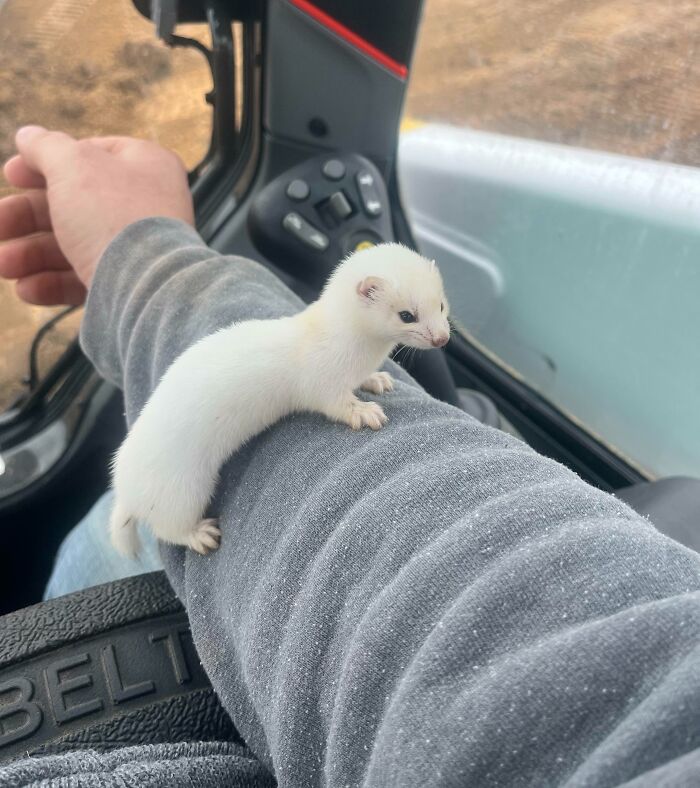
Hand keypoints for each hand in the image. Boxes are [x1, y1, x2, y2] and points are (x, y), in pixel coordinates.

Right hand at [0, 126, 193, 304]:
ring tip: (3, 266)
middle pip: (73, 204)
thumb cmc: (114, 216)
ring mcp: (139, 249)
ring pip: (75, 246)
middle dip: (26, 218)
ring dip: (31, 255)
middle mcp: (147, 205)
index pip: (90, 155)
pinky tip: (26, 289)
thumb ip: (46, 147)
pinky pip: (87, 279)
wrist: (148, 288)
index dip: (45, 162)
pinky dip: (53, 284)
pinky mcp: (130, 285)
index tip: (10, 174)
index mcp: (145, 165)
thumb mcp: (73, 165)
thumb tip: (29, 135)